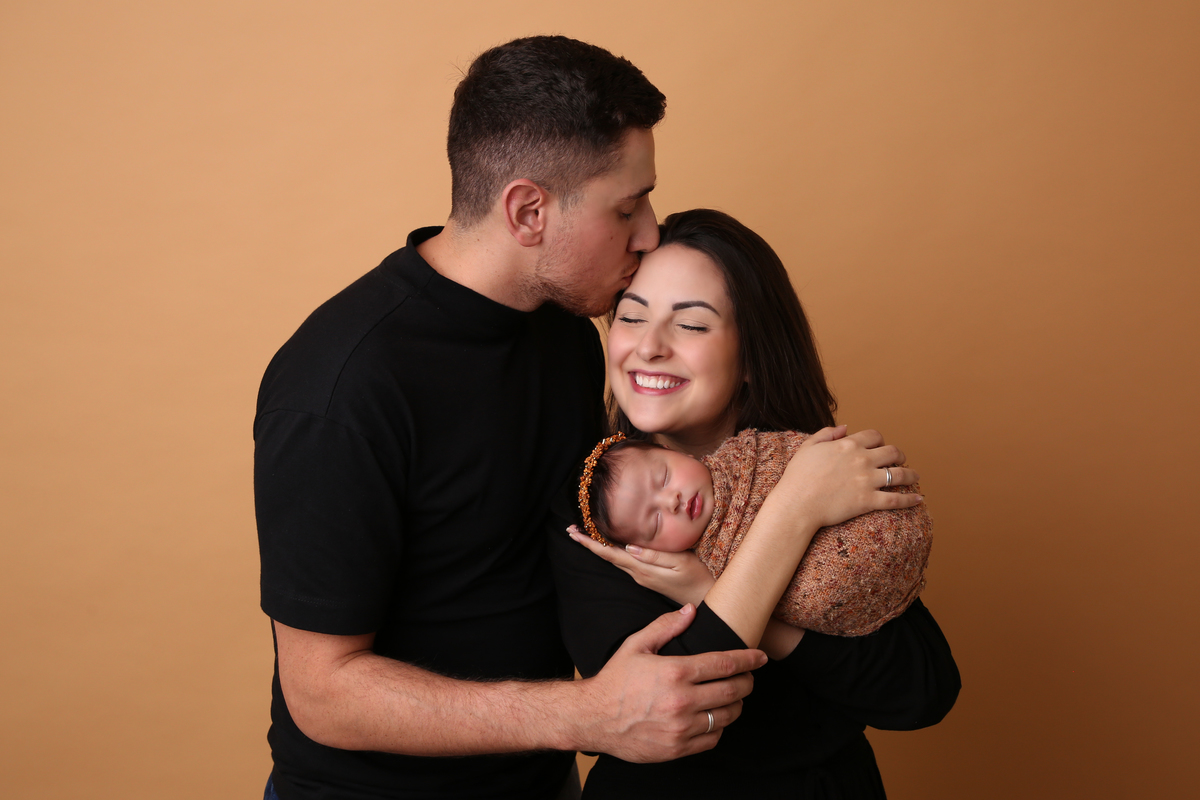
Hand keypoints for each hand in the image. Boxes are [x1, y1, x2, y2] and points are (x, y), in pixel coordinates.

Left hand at [568, 525, 715, 605]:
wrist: (705, 598)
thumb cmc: (696, 577)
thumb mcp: (680, 562)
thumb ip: (655, 555)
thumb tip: (630, 547)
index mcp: (642, 568)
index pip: (610, 553)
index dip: (591, 543)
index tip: (574, 532)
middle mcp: (637, 573)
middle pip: (608, 556)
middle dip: (588, 543)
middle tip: (570, 529)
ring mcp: (642, 576)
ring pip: (614, 558)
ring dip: (598, 546)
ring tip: (583, 534)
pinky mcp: (648, 576)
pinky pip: (625, 561)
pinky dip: (611, 550)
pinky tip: (608, 544)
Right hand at [578, 604, 765, 761]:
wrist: (593, 718)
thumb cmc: (615, 680)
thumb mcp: (636, 646)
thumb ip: (666, 626)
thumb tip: (691, 611)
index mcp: (675, 672)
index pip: (725, 664)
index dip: (749, 660)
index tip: (760, 657)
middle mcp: (682, 701)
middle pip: (733, 691)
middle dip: (747, 682)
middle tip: (748, 677)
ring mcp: (681, 728)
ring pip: (727, 716)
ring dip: (736, 705)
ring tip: (732, 697)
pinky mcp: (678, 748)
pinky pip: (713, 738)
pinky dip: (719, 727)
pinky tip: (713, 717)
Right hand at [779, 426, 922, 528]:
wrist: (796, 504)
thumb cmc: (797, 476)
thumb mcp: (808, 447)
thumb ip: (827, 434)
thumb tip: (845, 427)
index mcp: (848, 445)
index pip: (875, 436)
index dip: (881, 440)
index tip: (881, 447)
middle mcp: (862, 460)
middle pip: (892, 452)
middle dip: (899, 455)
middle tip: (900, 460)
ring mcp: (867, 481)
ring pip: (899, 474)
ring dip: (911, 474)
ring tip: (915, 476)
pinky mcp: (868, 501)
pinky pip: (896, 499)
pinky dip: (910, 499)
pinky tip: (919, 499)